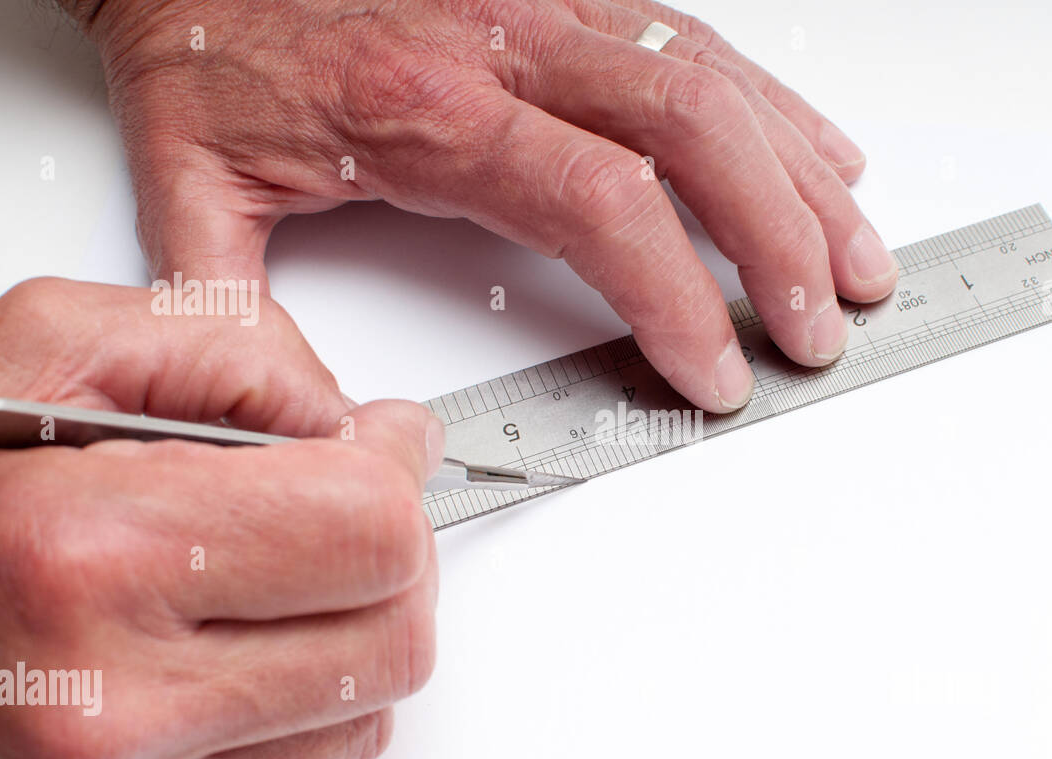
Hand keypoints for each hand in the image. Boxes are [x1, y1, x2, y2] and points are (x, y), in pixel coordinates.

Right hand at [0, 277, 440, 758]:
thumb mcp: (36, 353)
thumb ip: (222, 349)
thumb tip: (356, 421)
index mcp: (85, 559)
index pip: (373, 530)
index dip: (393, 471)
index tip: (378, 447)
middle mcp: (104, 709)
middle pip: (394, 634)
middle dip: (385, 558)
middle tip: (330, 511)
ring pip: (366, 715)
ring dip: (343, 636)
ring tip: (250, 585)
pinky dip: (292, 712)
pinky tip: (214, 660)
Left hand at [77, 0, 897, 412]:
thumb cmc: (207, 43)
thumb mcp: (192, 185)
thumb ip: (234, 315)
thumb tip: (303, 425)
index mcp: (433, 112)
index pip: (602, 205)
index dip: (678, 297)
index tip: (713, 374)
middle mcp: (512, 45)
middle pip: (695, 135)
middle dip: (781, 243)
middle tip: (818, 328)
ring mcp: (553, 8)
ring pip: (717, 83)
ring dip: (803, 179)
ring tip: (858, 259)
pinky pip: (699, 39)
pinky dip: (777, 109)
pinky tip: (822, 156)